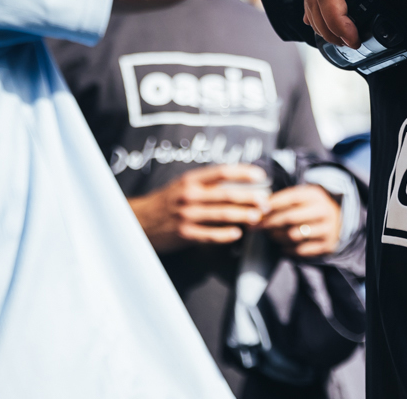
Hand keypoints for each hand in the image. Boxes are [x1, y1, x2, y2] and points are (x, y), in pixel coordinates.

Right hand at [129, 163, 267, 252]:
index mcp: (191, 180)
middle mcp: (189, 195)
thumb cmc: (166, 202)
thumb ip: (205, 184)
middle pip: (226, 194)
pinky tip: (237, 234)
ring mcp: (186, 215)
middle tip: (266, 201)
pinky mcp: (184, 234)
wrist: (140, 221)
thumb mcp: (182, 186)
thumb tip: (236, 183)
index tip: (261, 175)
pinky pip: (209, 234)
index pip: (222, 172)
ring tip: (258, 217)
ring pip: (221, 214)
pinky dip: (225, 234)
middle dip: (250, 197)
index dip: (243, 172)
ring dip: (243, 216)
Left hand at [257, 183, 343, 257]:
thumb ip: (284, 200)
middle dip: (269, 222)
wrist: (339, 221)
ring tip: (270, 234)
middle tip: (255, 226)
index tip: (257, 209)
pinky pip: (300, 250)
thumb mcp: (304, 197)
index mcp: (316, 195)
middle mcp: (323, 211)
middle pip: (290, 217)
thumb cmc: (311, 208)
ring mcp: (326, 229)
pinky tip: (282, 245)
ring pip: (293, 235)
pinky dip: (287, 248)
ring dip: (277, 236)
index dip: (272, 203)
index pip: (291, 197)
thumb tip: (258, 207)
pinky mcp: (326, 245)